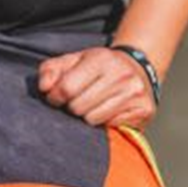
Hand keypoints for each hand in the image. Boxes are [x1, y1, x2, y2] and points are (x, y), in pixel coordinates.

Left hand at [38, 47, 156, 127]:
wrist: (138, 69)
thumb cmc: (98, 68)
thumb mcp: (73, 61)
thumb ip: (51, 70)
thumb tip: (44, 88)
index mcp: (101, 59)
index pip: (67, 88)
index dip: (55, 97)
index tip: (57, 97)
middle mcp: (121, 75)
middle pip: (78, 107)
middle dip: (72, 107)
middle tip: (78, 100)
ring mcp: (134, 94)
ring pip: (93, 120)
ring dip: (87, 116)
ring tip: (94, 105)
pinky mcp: (143, 110)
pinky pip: (110, 127)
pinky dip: (105, 122)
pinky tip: (108, 111)